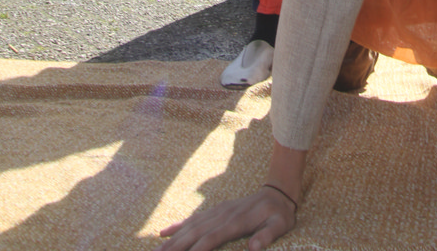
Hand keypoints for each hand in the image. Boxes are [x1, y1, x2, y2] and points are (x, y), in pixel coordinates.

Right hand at [156, 187, 296, 250]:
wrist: (277, 192)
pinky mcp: (216, 210)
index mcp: (237, 221)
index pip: (213, 237)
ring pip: (192, 225)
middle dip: (177, 246)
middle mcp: (223, 215)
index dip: (198, 249)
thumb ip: (266, 236)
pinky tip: (164, 232)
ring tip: (157, 250)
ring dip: (174, 238)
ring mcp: (218, 211)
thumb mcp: (279, 226)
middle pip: (196, 232)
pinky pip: (195, 218)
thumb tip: (253, 248)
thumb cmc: (279, 214)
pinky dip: (179, 225)